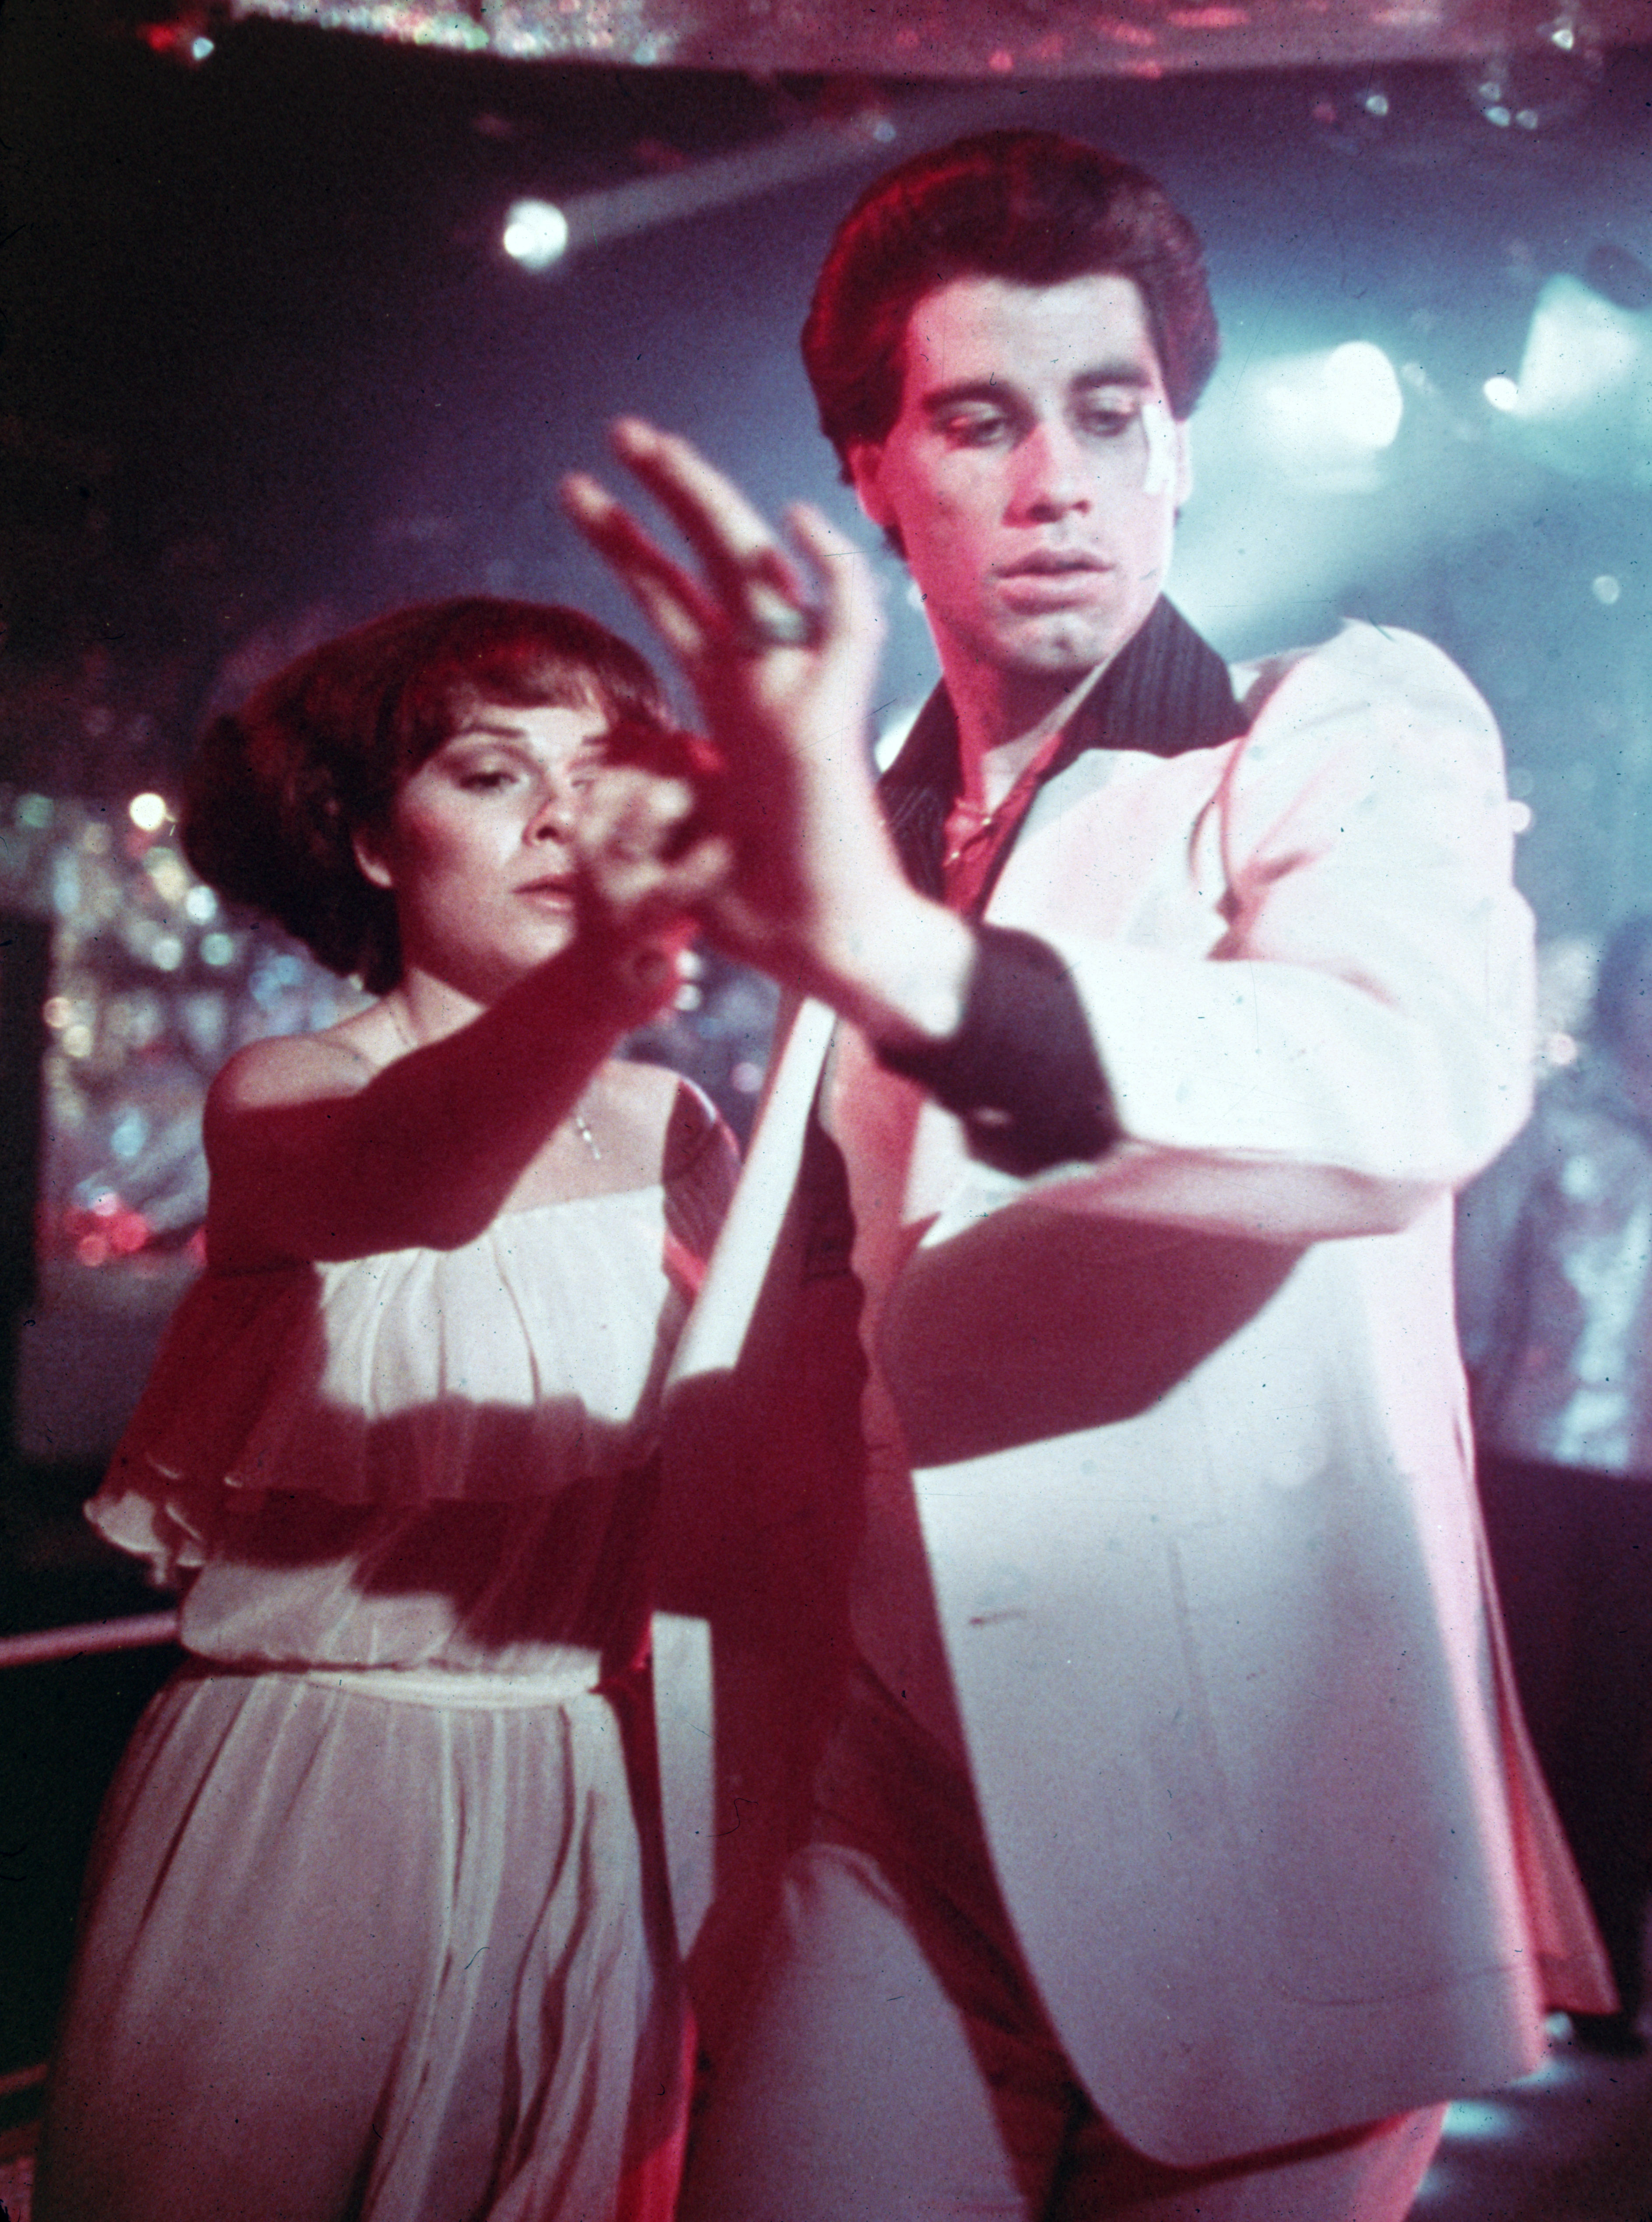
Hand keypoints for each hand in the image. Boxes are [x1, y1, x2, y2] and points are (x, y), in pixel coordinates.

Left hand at [563, 420, 970, 1037]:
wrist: (822, 945)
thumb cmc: (757, 907)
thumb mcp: (683, 831)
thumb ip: (656, 790)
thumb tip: (605, 772)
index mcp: (731, 704)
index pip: (673, 603)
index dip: (628, 546)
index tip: (578, 494)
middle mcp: (765, 684)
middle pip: (711, 564)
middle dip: (661, 497)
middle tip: (615, 435)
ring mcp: (800, 695)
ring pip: (759, 569)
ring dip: (705, 503)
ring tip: (647, 444)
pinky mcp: (832, 721)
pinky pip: (845, 625)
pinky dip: (829, 572)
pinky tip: (794, 521)